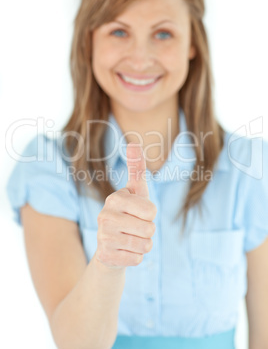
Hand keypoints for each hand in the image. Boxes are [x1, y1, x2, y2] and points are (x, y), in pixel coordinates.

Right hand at [95, 142, 156, 268]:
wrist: (110, 245)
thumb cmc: (128, 214)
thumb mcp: (135, 191)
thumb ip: (136, 168)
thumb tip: (134, 143)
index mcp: (115, 198)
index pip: (151, 210)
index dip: (149, 214)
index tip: (137, 212)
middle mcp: (105, 216)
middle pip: (149, 228)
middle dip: (148, 231)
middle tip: (134, 228)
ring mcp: (103, 237)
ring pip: (144, 245)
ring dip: (143, 245)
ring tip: (129, 239)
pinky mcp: (105, 256)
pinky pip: (137, 259)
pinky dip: (135, 257)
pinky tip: (123, 251)